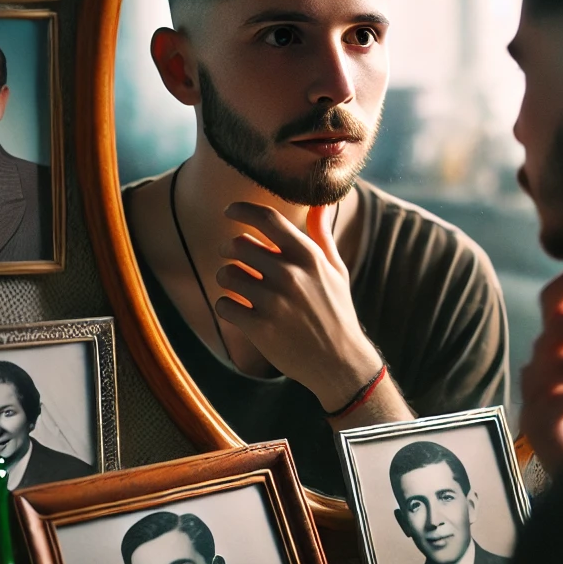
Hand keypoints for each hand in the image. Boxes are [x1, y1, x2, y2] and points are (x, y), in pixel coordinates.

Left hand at [215, 201, 381, 409]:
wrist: (339, 361)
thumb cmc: (336, 310)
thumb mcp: (336, 269)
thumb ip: (322, 234)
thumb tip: (321, 202)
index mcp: (308, 256)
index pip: (268, 219)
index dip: (242, 210)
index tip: (229, 210)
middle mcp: (290, 274)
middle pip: (238, 246)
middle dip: (229, 250)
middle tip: (232, 257)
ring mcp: (274, 301)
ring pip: (226, 274)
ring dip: (225, 278)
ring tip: (236, 285)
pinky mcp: (260, 328)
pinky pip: (224, 305)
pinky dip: (226, 306)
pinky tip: (238, 310)